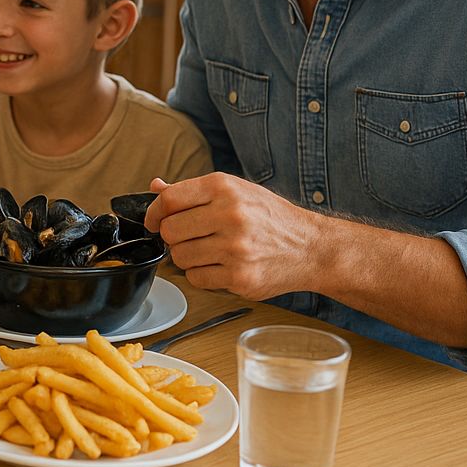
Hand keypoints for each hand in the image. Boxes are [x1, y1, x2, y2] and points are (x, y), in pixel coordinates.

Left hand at [146, 173, 321, 298]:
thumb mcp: (236, 190)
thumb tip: (155, 187)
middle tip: (190, 237)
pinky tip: (221, 266)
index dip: (154, 212)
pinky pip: (197, 279)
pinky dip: (202, 275)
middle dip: (173, 236)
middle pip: (169, 231)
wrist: (312, 247)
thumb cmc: (271, 217)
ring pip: (180, 257)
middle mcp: (230, 215)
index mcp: (224, 188)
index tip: (154, 220)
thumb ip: (193, 191)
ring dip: (187, 257)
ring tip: (209, 251)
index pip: (169, 200)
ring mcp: (236, 249)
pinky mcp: (241, 277)